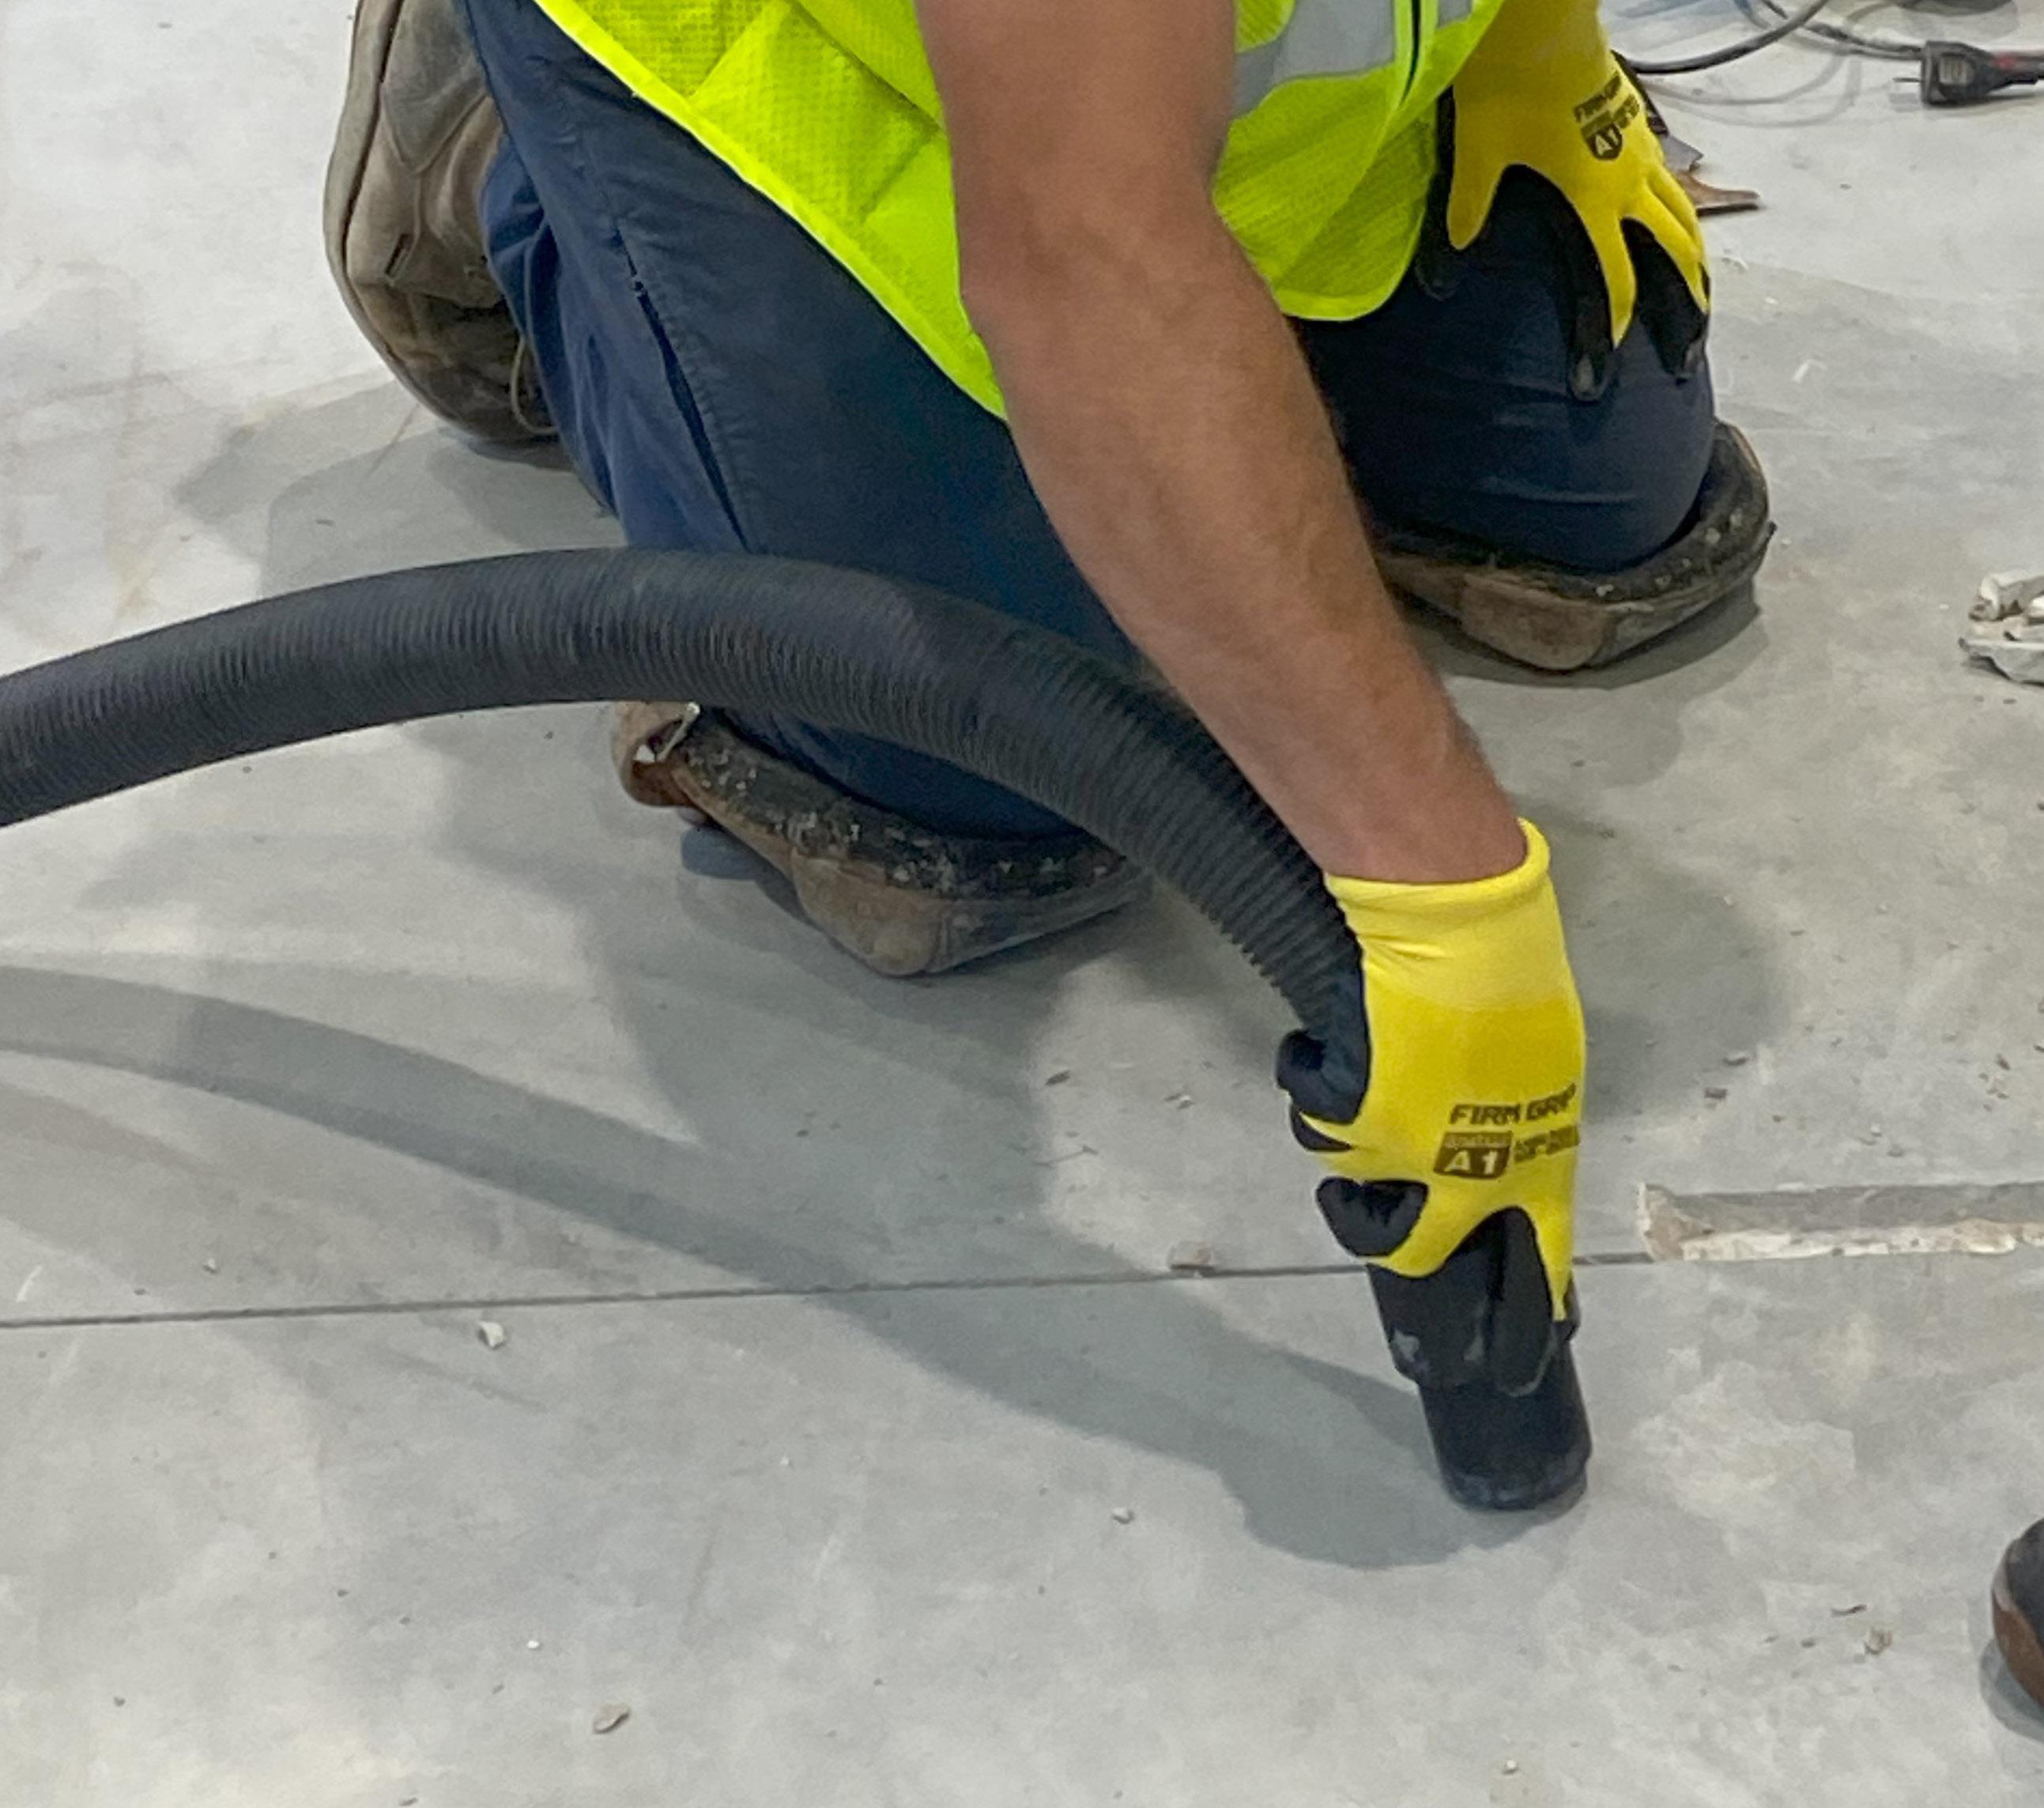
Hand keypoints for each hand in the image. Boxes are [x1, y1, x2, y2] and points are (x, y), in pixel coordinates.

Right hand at [1276, 824, 1584, 1374]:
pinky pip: (1312, 1104)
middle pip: (1405, 1250)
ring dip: (1338, 1124)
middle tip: (1355, 1203)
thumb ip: (1519, 1120)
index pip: (1540, 1262)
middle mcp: (1464, 1175)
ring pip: (1343, 1165)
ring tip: (1342, 1077)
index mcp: (1531, 1165)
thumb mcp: (1546, 1068)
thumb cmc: (1519, 989)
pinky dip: (1307, 1071)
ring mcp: (1401, 1150)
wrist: (1462, 943)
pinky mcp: (1351, 1111)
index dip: (1528, 1317)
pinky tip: (1317, 1043)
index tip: (1520, 1361)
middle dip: (1371, 1232)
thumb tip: (1490, 1133)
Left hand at [1441, 0, 1707, 396]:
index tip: (1618, 355)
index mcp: (1595, 196)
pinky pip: (1669, 176)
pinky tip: (1673, 218)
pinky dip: (1680, 208)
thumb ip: (1469, 208)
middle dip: (1688, 297)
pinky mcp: (1634, 123)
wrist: (1539, 19)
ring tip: (1700, 290)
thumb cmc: (1508, 86)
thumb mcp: (1479, 155)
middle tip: (1693, 343)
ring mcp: (1639, 147)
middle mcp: (1629, 177)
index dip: (1619, 320)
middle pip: (1677, 246)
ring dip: (1695, 253)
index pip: (1619, 274)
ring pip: (1684, 209)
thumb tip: (1453, 256)